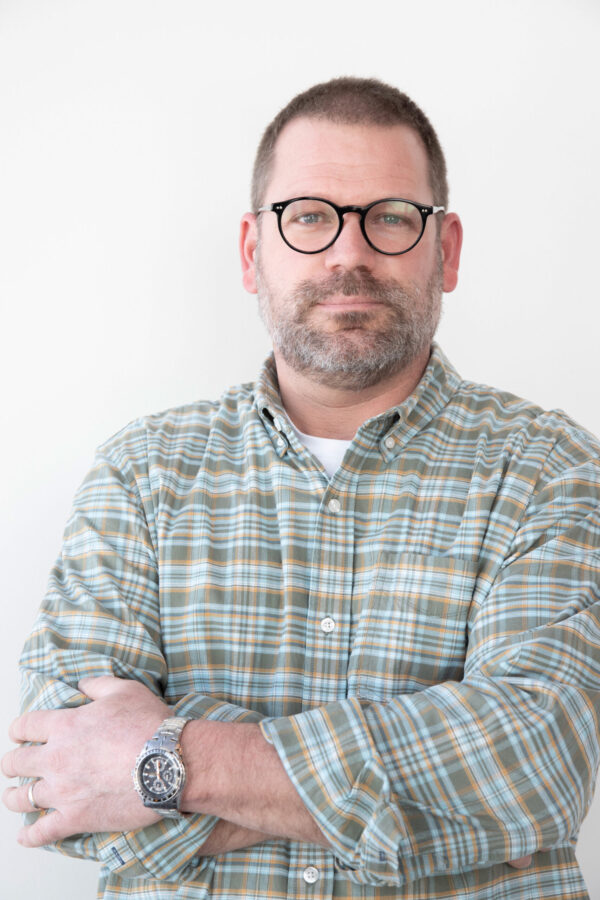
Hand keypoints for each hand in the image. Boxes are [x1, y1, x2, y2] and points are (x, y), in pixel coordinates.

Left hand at [1, 676, 169, 846]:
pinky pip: (41, 832)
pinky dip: (29, 835)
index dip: (18, 729)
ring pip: (21, 798)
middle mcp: (56, 759)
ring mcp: (63, 791)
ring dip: (13, 797)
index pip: (26, 726)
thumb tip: (82, 685)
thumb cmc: (149, 725)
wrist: (168, 763)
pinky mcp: (76, 818)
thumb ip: (98, 685)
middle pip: (15, 763)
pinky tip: (26, 835)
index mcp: (65, 726)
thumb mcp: (125, 691)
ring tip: (14, 797)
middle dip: (11, 763)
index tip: (18, 734)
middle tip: (14, 765)